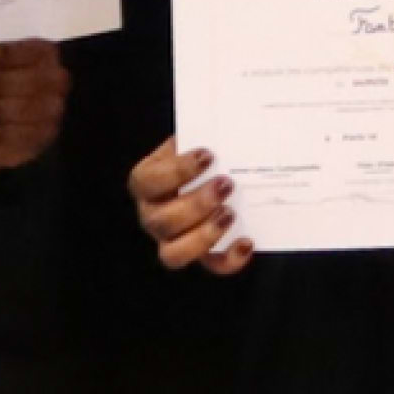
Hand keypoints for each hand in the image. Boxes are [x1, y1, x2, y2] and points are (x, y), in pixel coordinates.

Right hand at [128, 135, 250, 275]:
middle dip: (195, 204)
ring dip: (204, 235)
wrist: (218, 169)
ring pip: (174, 253)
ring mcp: (173, 239)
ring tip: (231, 213)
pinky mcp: (201, 254)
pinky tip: (247, 242)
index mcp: (147, 182)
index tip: (208, 155)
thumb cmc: (206, 152)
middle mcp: (153, 214)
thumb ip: (206, 134)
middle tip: (226, 184)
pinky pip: (211, 266)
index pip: (146, 181)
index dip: (175, 171)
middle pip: (161, 221)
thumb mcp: (200, 138)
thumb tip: (230, 127)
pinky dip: (229, 260)